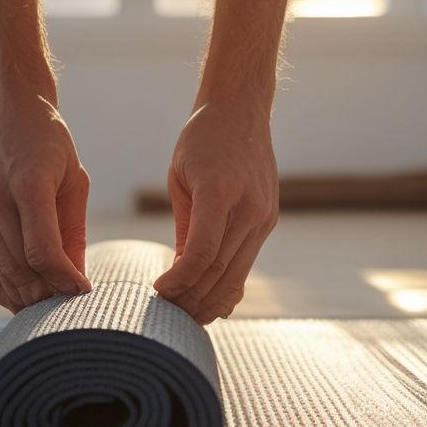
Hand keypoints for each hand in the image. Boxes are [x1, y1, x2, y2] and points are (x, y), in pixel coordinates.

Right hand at [0, 90, 90, 313]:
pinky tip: (27, 285)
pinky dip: (6, 278)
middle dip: (45, 296)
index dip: (64, 281)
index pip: (43, 253)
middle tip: (68, 305)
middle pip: (19, 270)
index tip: (83, 291)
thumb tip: (75, 280)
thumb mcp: (73, 179)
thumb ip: (72, 232)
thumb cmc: (48, 139)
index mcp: (28, 185)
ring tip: (50, 302)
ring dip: (24, 294)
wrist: (4, 103)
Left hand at [153, 99, 278, 323]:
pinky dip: (231, 285)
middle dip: (193, 300)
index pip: (203, 255)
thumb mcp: (181, 180)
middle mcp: (249, 208)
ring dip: (212, 299)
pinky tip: (212, 300)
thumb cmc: (200, 141)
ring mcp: (264, 216)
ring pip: (238, 274)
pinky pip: (248, 261)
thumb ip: (185, 228)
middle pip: (221, 272)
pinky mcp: (269, 219)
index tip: (158, 292)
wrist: (241, 111)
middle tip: (167, 315)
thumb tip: (179, 274)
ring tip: (187, 315)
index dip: (179, 282)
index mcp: (220, 193)